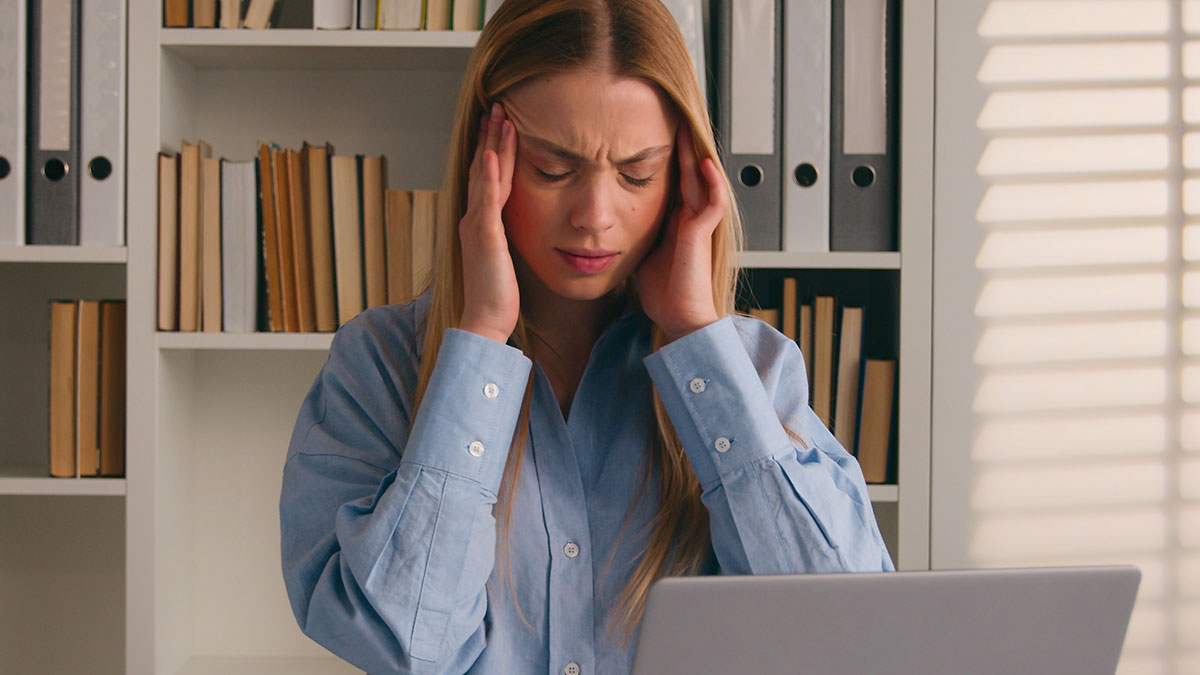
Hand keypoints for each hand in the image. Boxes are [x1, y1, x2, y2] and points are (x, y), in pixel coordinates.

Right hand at [459, 103, 519, 343]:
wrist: (483, 322)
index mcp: (480, 224)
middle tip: (499, 107)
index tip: (501, 125)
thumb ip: (506, 241)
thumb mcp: (504, 261)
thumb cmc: (497, 298)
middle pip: (482, 168)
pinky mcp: (485, 236)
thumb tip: (514, 233)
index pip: (486, 178)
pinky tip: (490, 154)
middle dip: (490, 136)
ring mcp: (478, 225)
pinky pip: (487, 199)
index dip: (491, 150)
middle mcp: (474, 219)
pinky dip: (488, 174)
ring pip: (485, 176)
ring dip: (492, 144)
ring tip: (500, 116)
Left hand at [635, 123, 727, 342]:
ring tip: (687, 128)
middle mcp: (689, 218)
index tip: (650, 136)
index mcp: (675, 221)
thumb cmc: (663, 294)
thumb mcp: (641, 253)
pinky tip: (704, 163)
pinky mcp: (703, 235)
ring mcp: (698, 225)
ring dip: (695, 154)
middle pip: (687, 173)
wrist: (679, 319)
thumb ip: (634, 234)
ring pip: (702, 180)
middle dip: (680, 147)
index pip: (672, 180)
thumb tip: (611, 223)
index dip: (665, 158)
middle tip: (671, 117)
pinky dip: (711, 183)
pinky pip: (713, 203)